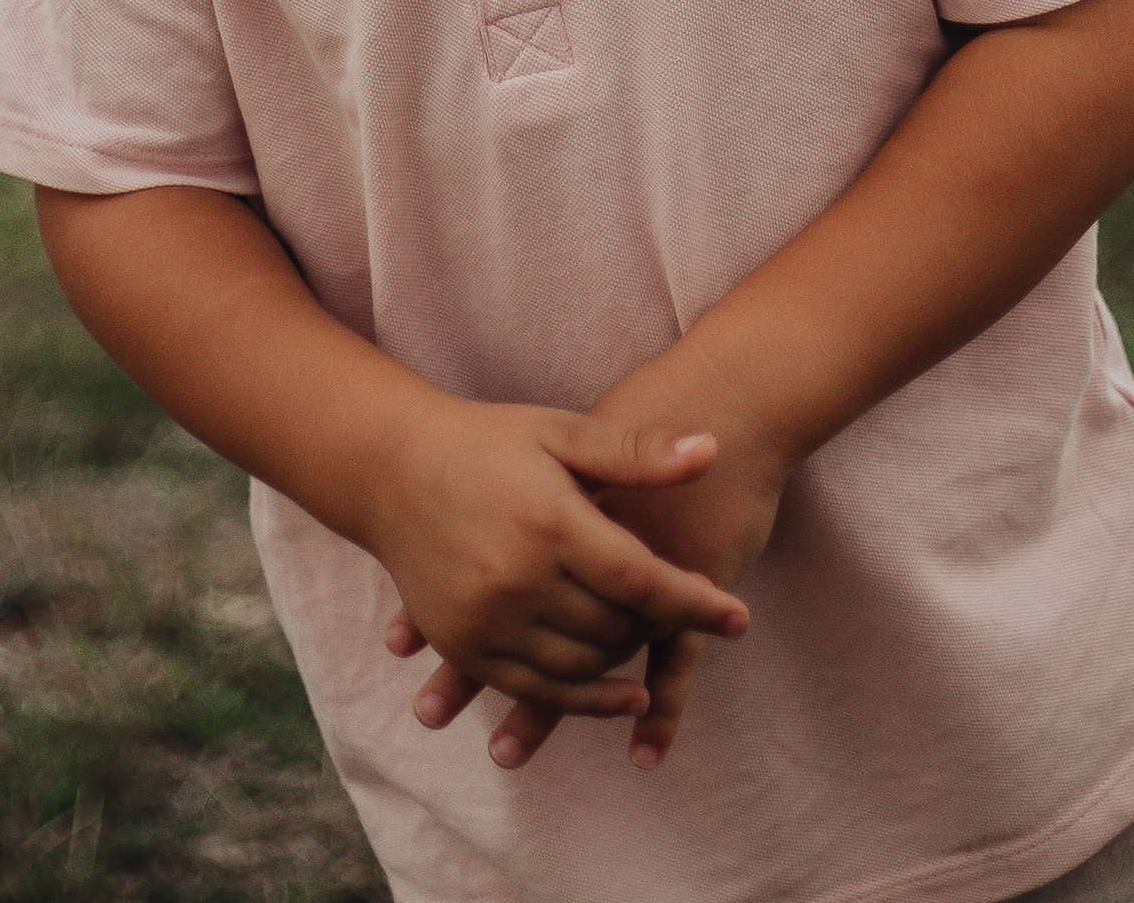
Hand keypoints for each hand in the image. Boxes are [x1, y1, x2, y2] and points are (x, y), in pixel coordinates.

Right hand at [363, 395, 749, 739]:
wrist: (393, 470)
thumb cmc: (490, 441)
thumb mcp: (563, 433)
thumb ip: (637, 452)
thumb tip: (713, 450)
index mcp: (550, 521)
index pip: (642, 580)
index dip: (696, 603)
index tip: (740, 620)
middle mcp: (516, 579)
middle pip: (615, 629)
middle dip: (662, 625)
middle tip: (691, 612)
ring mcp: (485, 620)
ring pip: (581, 667)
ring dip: (627, 662)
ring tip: (656, 643)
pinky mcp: (463, 645)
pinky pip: (536, 688)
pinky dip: (584, 701)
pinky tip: (621, 697)